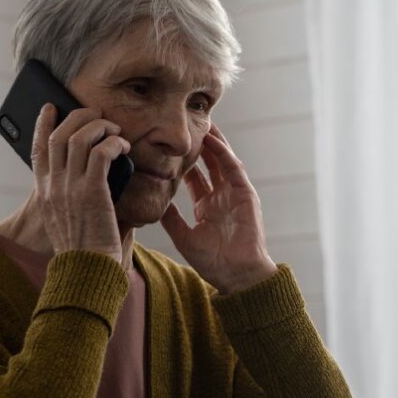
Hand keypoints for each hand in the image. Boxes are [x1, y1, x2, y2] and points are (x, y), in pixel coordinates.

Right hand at [31, 103, 129, 265]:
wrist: (88, 270)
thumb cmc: (85, 249)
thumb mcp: (66, 219)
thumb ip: (70, 195)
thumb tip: (88, 173)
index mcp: (44, 193)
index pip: (38, 149)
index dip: (43, 124)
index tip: (51, 108)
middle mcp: (53, 186)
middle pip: (59, 134)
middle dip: (79, 116)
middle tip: (96, 114)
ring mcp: (70, 188)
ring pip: (80, 138)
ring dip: (100, 126)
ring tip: (115, 130)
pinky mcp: (92, 191)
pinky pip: (102, 152)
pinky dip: (114, 143)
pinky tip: (123, 146)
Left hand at [160, 123, 277, 293]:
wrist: (237, 275)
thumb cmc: (214, 262)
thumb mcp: (183, 237)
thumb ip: (170, 218)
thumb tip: (151, 202)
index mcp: (207, 206)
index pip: (193, 176)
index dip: (182, 161)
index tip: (166, 145)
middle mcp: (221, 196)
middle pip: (208, 163)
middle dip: (199, 144)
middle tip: (186, 124)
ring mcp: (234, 194)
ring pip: (222, 160)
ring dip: (213, 141)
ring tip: (201, 122)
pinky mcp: (246, 194)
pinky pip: (234, 169)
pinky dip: (223, 153)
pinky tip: (212, 140)